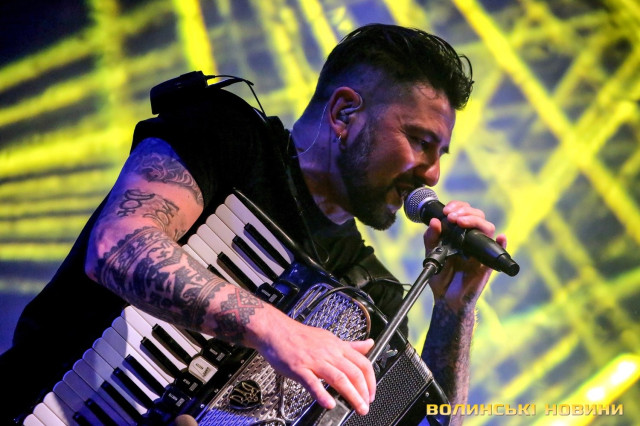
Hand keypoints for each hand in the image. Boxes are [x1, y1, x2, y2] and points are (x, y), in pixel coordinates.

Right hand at [253, 310, 375, 415]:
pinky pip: (312, 382)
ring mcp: (314, 360)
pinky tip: (329, 404)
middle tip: (366, 406)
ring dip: (351, 395)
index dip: (371, 380)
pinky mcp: (299, 368)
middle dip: (364, 392)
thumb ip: (350, 345)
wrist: (275, 330)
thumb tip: (369, 344)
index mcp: (337, 346)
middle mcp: (329, 352)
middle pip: (353, 372)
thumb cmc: (300, 336)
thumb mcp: (329, 338)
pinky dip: (321, 394)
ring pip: (338, 378)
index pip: (362, 363)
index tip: (371, 393)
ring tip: (357, 408)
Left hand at [423, 200, 506, 313]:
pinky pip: (499, 251)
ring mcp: (480, 251)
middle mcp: (472, 240)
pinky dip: (502, 243)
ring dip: (476, 221)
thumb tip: (435, 221)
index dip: (458, 207)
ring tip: (461, 222)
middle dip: (465, 212)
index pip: (464, 213)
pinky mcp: (487, 264)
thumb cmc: (441, 276)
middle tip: (452, 217)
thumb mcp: (431, 255)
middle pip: (478, 217)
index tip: (446, 211)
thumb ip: (431, 238)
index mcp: (459, 235)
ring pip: (488, 229)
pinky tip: (500, 237)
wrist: (446, 298)